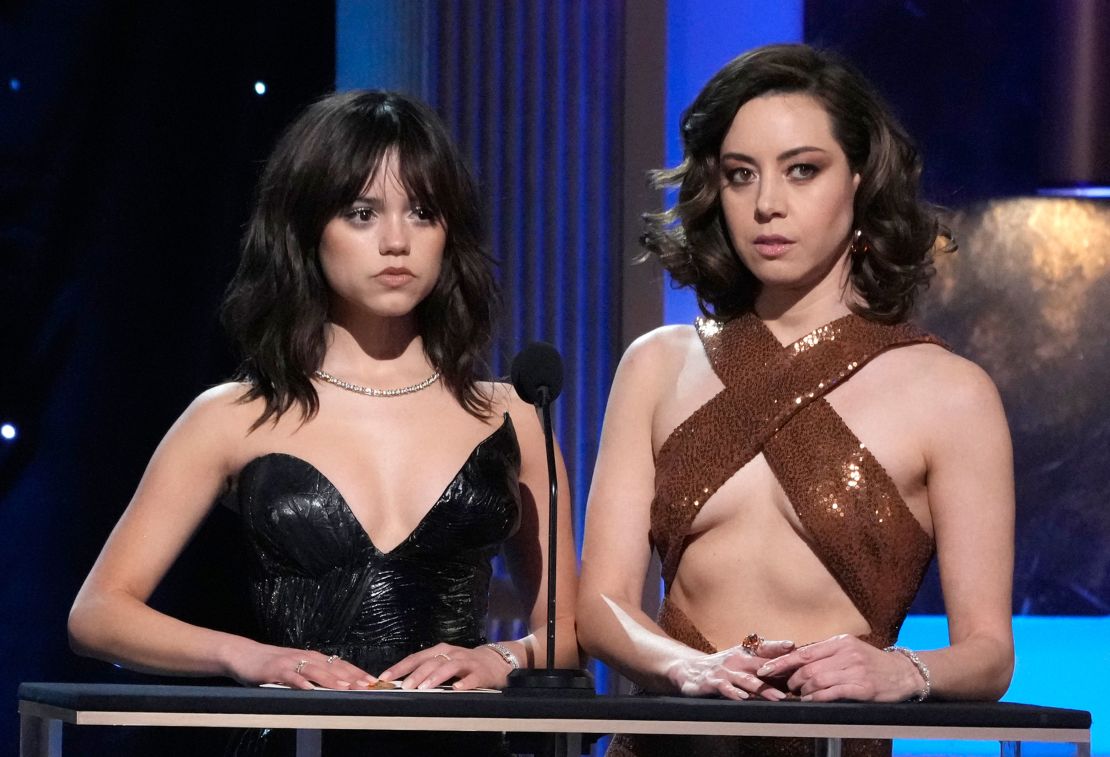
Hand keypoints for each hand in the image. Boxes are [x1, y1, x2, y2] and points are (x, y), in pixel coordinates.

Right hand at [227, 642, 375, 690]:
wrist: (243, 655)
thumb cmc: (271, 665)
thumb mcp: (296, 669)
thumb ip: (312, 676)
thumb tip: (335, 686)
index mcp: (312, 658)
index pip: (340, 664)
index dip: (357, 672)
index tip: (373, 681)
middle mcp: (305, 657)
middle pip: (333, 667)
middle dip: (352, 677)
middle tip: (369, 685)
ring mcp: (291, 662)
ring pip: (316, 671)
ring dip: (333, 680)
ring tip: (348, 688)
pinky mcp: (276, 670)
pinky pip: (291, 677)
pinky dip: (302, 683)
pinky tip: (311, 690)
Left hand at [379, 642, 514, 690]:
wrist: (495, 661)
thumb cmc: (463, 665)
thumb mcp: (444, 663)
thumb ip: (426, 670)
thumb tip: (400, 684)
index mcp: (440, 651)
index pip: (416, 658)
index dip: (400, 667)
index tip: (385, 678)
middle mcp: (452, 654)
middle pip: (431, 662)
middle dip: (416, 674)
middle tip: (405, 687)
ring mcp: (467, 662)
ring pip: (450, 667)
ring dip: (436, 677)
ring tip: (425, 688)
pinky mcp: (481, 672)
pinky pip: (472, 678)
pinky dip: (465, 683)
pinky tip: (457, 689)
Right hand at [666, 638, 793, 700]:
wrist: (689, 669)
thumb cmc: (722, 667)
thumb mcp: (741, 660)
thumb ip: (762, 664)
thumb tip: (790, 670)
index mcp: (744, 653)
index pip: (763, 648)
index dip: (777, 646)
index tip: (793, 646)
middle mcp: (735, 660)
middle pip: (760, 666)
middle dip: (777, 672)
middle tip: (795, 680)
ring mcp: (724, 671)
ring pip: (746, 680)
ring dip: (762, 689)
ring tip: (777, 697)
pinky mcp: (712, 682)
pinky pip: (724, 688)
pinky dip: (734, 693)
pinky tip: (743, 698)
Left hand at [754, 634, 923, 701]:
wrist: (904, 673)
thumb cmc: (872, 662)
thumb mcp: (849, 649)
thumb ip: (826, 654)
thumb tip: (796, 660)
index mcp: (839, 642)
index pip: (803, 652)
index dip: (781, 662)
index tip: (765, 669)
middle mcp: (846, 653)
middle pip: (807, 668)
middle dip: (792, 680)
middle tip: (789, 688)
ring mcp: (855, 671)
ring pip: (817, 681)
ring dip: (804, 691)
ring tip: (801, 696)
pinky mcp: (863, 688)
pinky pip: (832, 693)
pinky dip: (817, 698)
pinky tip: (812, 701)